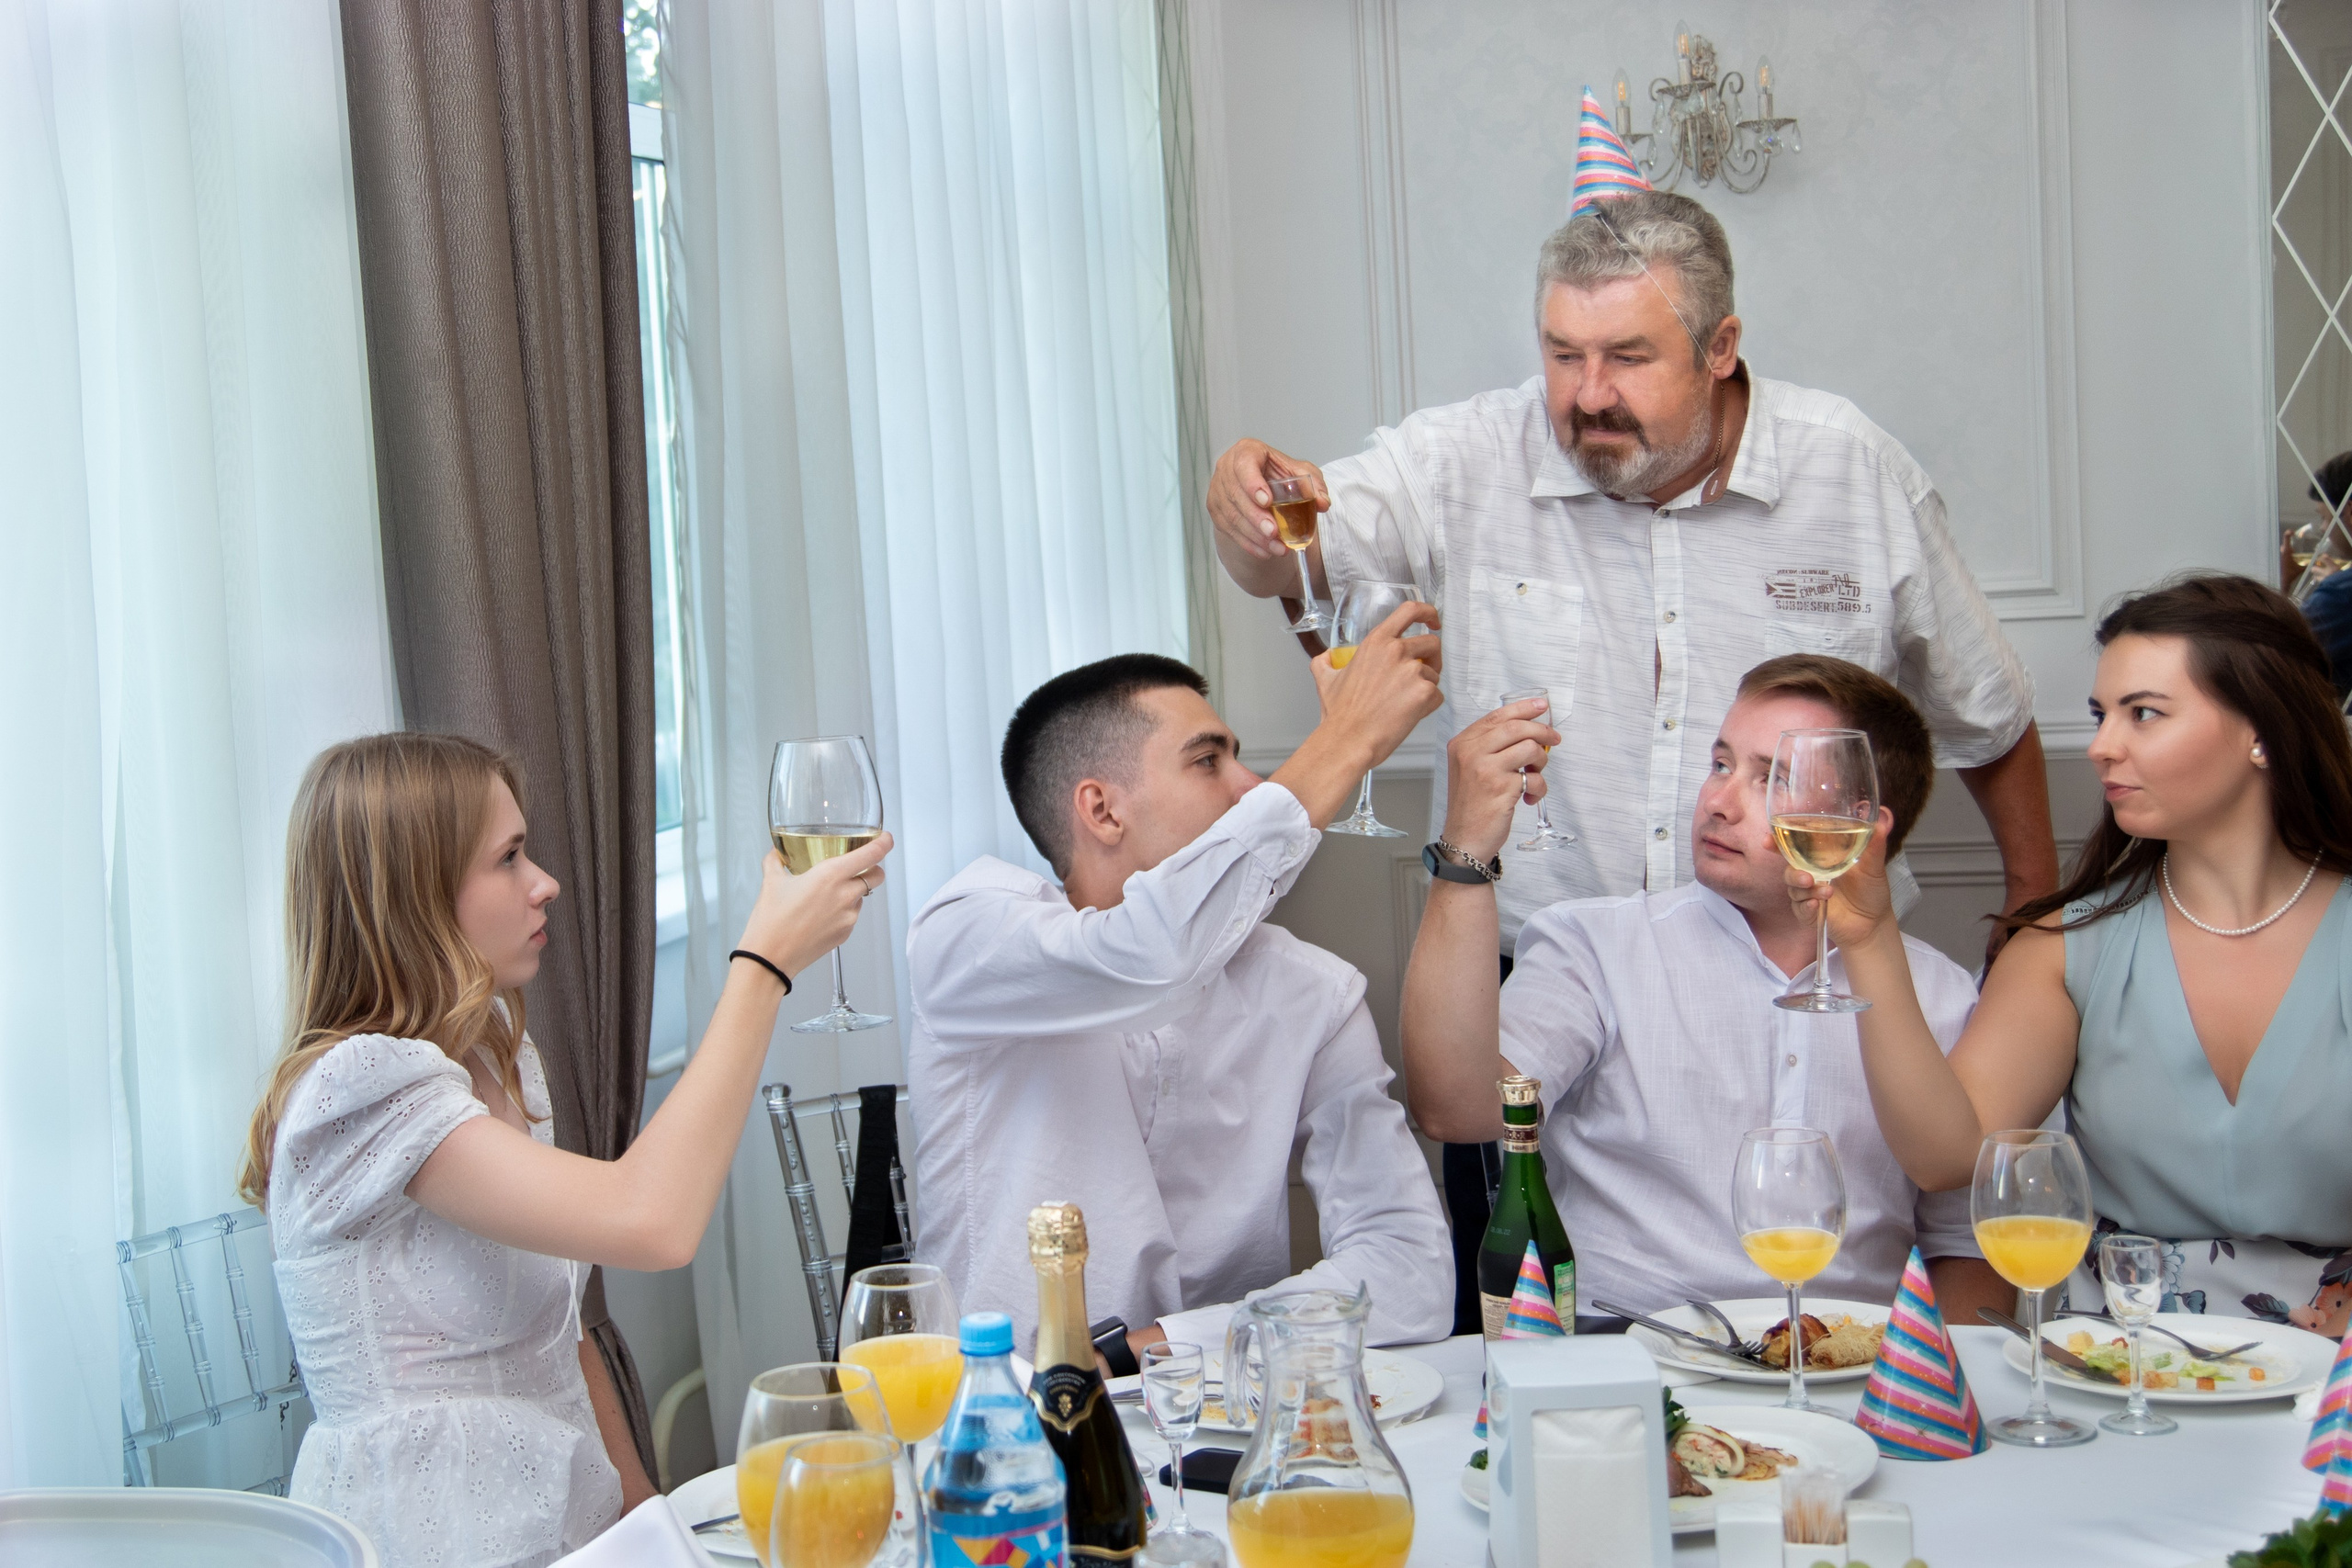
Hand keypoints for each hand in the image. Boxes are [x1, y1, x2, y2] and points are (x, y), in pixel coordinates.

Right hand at [736, 833, 893, 983]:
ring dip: (853, 891)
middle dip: (873, 868)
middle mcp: (846, 895)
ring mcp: (849, 916)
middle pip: (877, 875)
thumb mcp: (771, 882)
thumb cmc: (771, 921)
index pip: (872, 854)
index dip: (884, 843)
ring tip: (825, 895)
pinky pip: (852, 915)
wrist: (769, 958)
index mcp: (831, 875)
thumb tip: (777, 853)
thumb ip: (776, 861)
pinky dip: (844, 910)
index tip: (885, 838)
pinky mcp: (846, 933)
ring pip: (863, 896)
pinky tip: (821, 914)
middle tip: (858, 866)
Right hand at [1208, 438, 1326, 562]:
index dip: (1253, 483)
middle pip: (1236, 495)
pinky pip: (1228, 529)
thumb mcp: (1300, 473)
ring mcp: (1217, 490)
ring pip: (1232, 516)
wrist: (1260, 485)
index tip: (1267, 501)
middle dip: (1256, 517)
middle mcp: (1226, 468)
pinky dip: (1248, 543)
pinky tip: (1265, 552)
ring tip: (1276, 548)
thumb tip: (1322, 503)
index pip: (1244, 465)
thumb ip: (1314, 485)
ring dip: (1254, 535)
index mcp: (1246, 451)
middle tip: (1273, 532)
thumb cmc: (1277, 474)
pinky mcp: (1215, 510)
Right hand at [1313, 601, 1442, 766]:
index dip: (1428, 612)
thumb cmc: (1340, 714)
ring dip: (1426, 686)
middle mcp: (1396, 651)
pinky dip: (1428, 706)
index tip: (1433, 621)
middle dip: (1432, 658)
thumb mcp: (1325, 679)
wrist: (1349, 740)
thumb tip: (1327, 658)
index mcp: (1376, 642)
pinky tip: (1408, 714)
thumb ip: (1326, 661)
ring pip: (1435, 673)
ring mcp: (1412, 671)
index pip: (1410, 611)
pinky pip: (1437, 695)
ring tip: (1405, 701)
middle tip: (1423, 672)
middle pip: (1432, 643)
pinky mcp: (1425, 693)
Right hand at [1438, 698, 1556, 861]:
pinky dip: (1539, 787)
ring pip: (1529, 748)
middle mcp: (1471, 753)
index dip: (1524, 708)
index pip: (1497, 716)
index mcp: (1462, 743)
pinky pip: (1535, 778)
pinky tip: (1529, 797)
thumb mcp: (1471, 767)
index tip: (1542, 707)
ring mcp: (1485, 770)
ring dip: (1541, 761)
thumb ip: (1490, 746)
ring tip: (1535, 774)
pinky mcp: (1502, 788)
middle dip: (1542, 731)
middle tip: (1554, 740)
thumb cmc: (1471, 804)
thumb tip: (1527, 728)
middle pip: (1516, 727)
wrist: (1464, 838)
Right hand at [1783, 806, 1896, 950]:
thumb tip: (1885, 815)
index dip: (1777, 842)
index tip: (1768, 840)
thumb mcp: (1874, 865)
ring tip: (1826, 892)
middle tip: (1806, 877)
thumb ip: (1875, 842)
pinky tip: (1817, 905)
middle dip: (1792, 872)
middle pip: (1788, 868)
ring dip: (1804, 890)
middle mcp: (1811, 874)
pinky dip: (1806, 906)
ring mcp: (1809, 894)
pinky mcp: (1809, 912)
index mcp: (1820, 858)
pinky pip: (1799, 908)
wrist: (1874, 922)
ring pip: (1793, 889)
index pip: (1793, 846)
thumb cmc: (1871, 890)